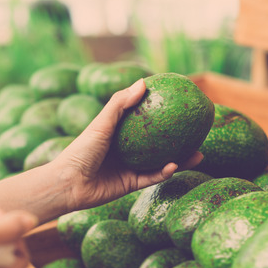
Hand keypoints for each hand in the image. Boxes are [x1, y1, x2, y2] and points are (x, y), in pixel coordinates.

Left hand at [51, 79, 202, 210]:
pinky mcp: (130, 185)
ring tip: (199, 153)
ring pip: (160, 162)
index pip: (144, 119)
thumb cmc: (81, 149)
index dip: (161, 111)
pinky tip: (176, 165)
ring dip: (180, 159)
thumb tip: (143, 82)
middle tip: (197, 131)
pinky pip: (152, 178)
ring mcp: (129, 167)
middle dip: (178, 138)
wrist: (68, 184)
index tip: (181, 103)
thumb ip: (120, 103)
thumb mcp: (101, 123)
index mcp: (119, 132)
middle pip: (158, 142)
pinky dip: (164, 172)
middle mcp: (126, 149)